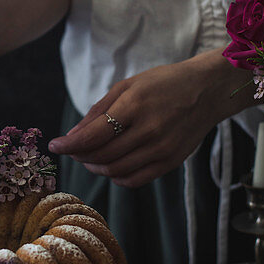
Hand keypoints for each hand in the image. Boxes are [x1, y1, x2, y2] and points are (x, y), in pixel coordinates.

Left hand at [48, 52, 254, 187]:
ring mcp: (162, 149)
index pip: (92, 135)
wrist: (208, 91)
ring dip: (95, 167)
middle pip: (102, 155)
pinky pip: (135, 180)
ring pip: (116, 170)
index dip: (69, 144)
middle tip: (72, 149)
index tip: (55, 146)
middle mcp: (149, 130)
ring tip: (88, 158)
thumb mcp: (128, 85)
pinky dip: (117, 177)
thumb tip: (73, 135)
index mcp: (135, 105)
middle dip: (79, 155)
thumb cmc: (164, 83)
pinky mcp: (171, 162)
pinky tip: (110, 167)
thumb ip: (99, 110)